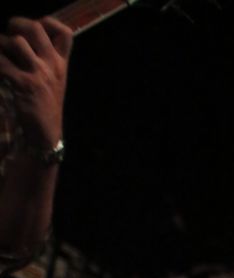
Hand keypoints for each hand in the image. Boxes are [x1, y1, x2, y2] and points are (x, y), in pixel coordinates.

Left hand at [0, 17, 72, 147]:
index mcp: (61, 65)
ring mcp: (38, 74)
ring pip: (15, 42)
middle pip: (35, 28)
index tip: (38, 26)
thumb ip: (46, 62)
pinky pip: (1, 62)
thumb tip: (22, 40)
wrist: (45, 136)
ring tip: (0, 55)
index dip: (50, 23)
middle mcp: (52, 66)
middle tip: (10, 33)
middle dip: (17, 24)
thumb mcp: (55, 83)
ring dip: (1, 44)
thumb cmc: (46, 109)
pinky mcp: (23, 84)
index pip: (65, 34)